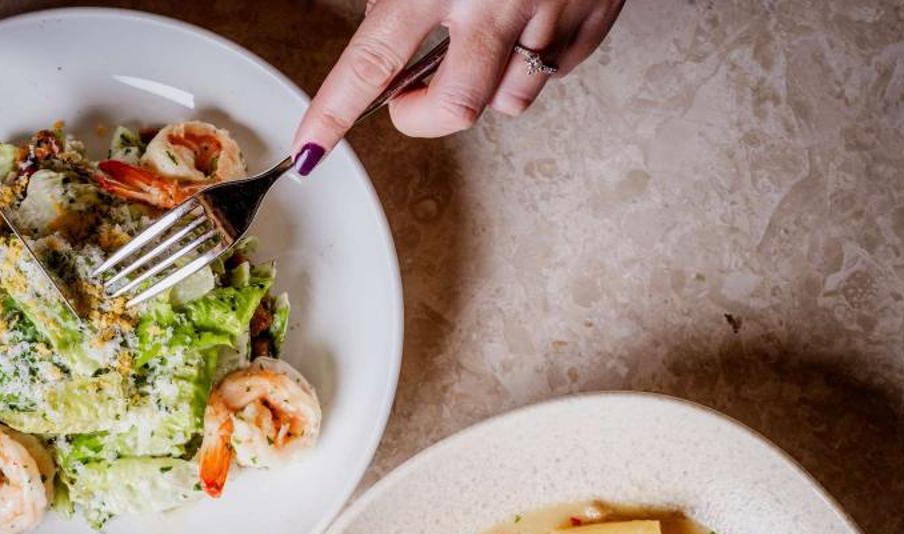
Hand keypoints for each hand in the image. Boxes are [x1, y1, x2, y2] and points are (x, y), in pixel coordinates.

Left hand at [293, 0, 625, 168]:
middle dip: (422, 118)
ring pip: (510, 99)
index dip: (334, 113)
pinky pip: (556, 71)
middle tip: (407, 101)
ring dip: (486, 87)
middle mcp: (496, 3)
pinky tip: (529, 24)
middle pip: (454, 108)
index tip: (309, 149)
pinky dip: (536, 61)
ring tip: (481, 44)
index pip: (372, 62)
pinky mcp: (594, 19)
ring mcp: (551, 14)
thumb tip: (382, 20)